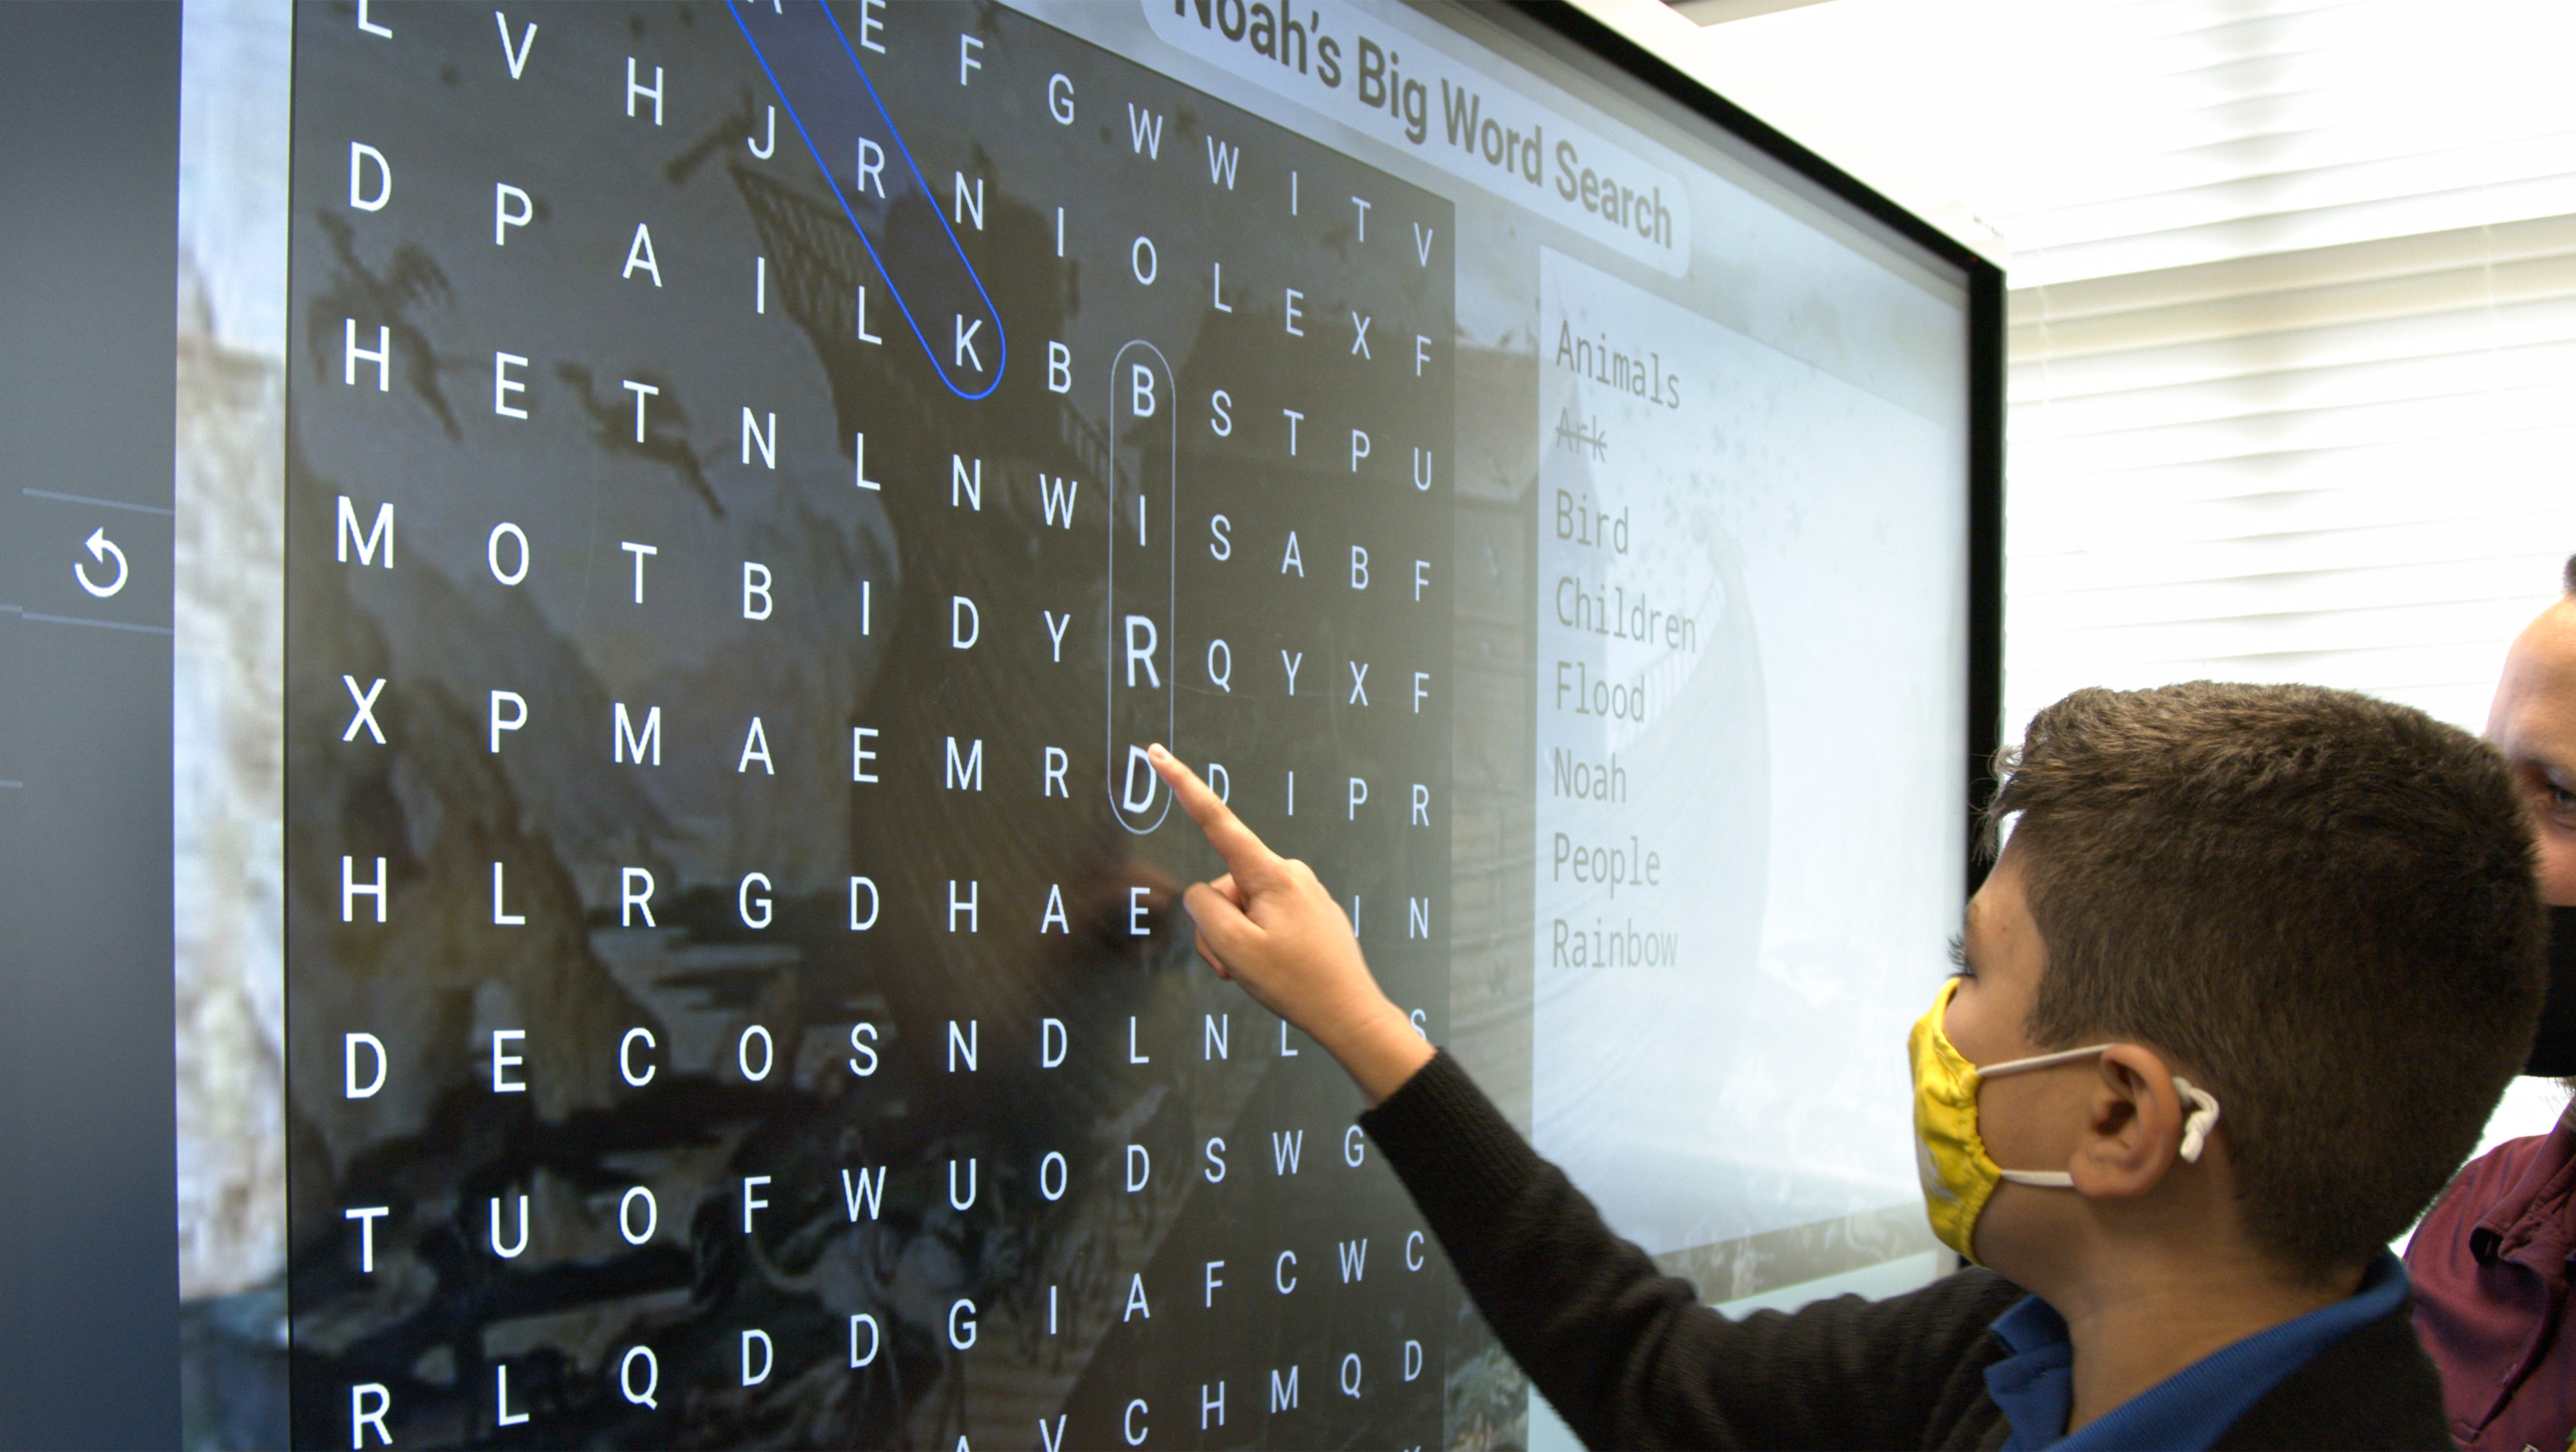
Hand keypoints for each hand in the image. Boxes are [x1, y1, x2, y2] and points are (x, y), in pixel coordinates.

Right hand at [1147, 745, 1434, 1104]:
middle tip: (1235, 967)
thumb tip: (1204, 894)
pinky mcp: (1310, 911)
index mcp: (1271, 874)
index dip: (1183, 786)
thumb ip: (1205, 910)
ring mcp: (1303, 892)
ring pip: (1242, 909)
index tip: (1159, 754)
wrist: (1351, 1015)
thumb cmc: (1298, 984)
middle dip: (1218, 928)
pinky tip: (1278, 970)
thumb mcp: (1234, 949)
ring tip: (1257, 973)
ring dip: (1237, 943)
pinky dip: (1257, 945)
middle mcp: (1290, 873)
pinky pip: (1265, 920)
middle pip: (1224, 888)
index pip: (1217, 821)